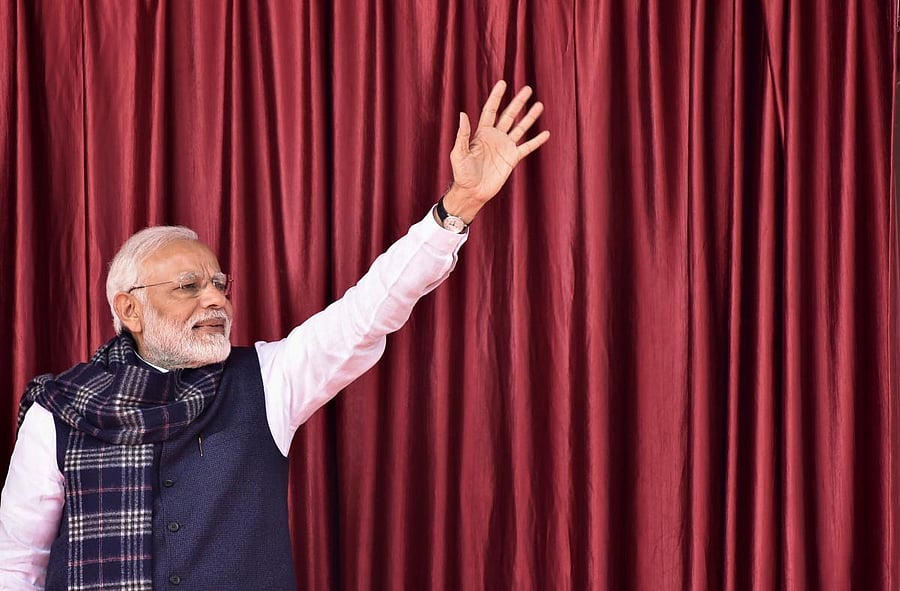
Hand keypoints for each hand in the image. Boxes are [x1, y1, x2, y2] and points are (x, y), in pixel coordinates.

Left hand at [443, 80, 549, 222]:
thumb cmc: (462, 173)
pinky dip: (536, 141)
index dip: (496, 97)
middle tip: (527, 89)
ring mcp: (505, 147)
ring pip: (520, 128)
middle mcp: (495, 137)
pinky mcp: (512, 159)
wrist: (472, 192)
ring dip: (529, 117)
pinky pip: (527, 147)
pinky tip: (546, 133)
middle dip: (517, 102)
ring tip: (539, 105)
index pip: (490, 110)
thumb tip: (463, 114)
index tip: (503, 83)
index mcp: (481, 133)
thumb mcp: (459, 153)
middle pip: (508, 115)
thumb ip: (463, 134)